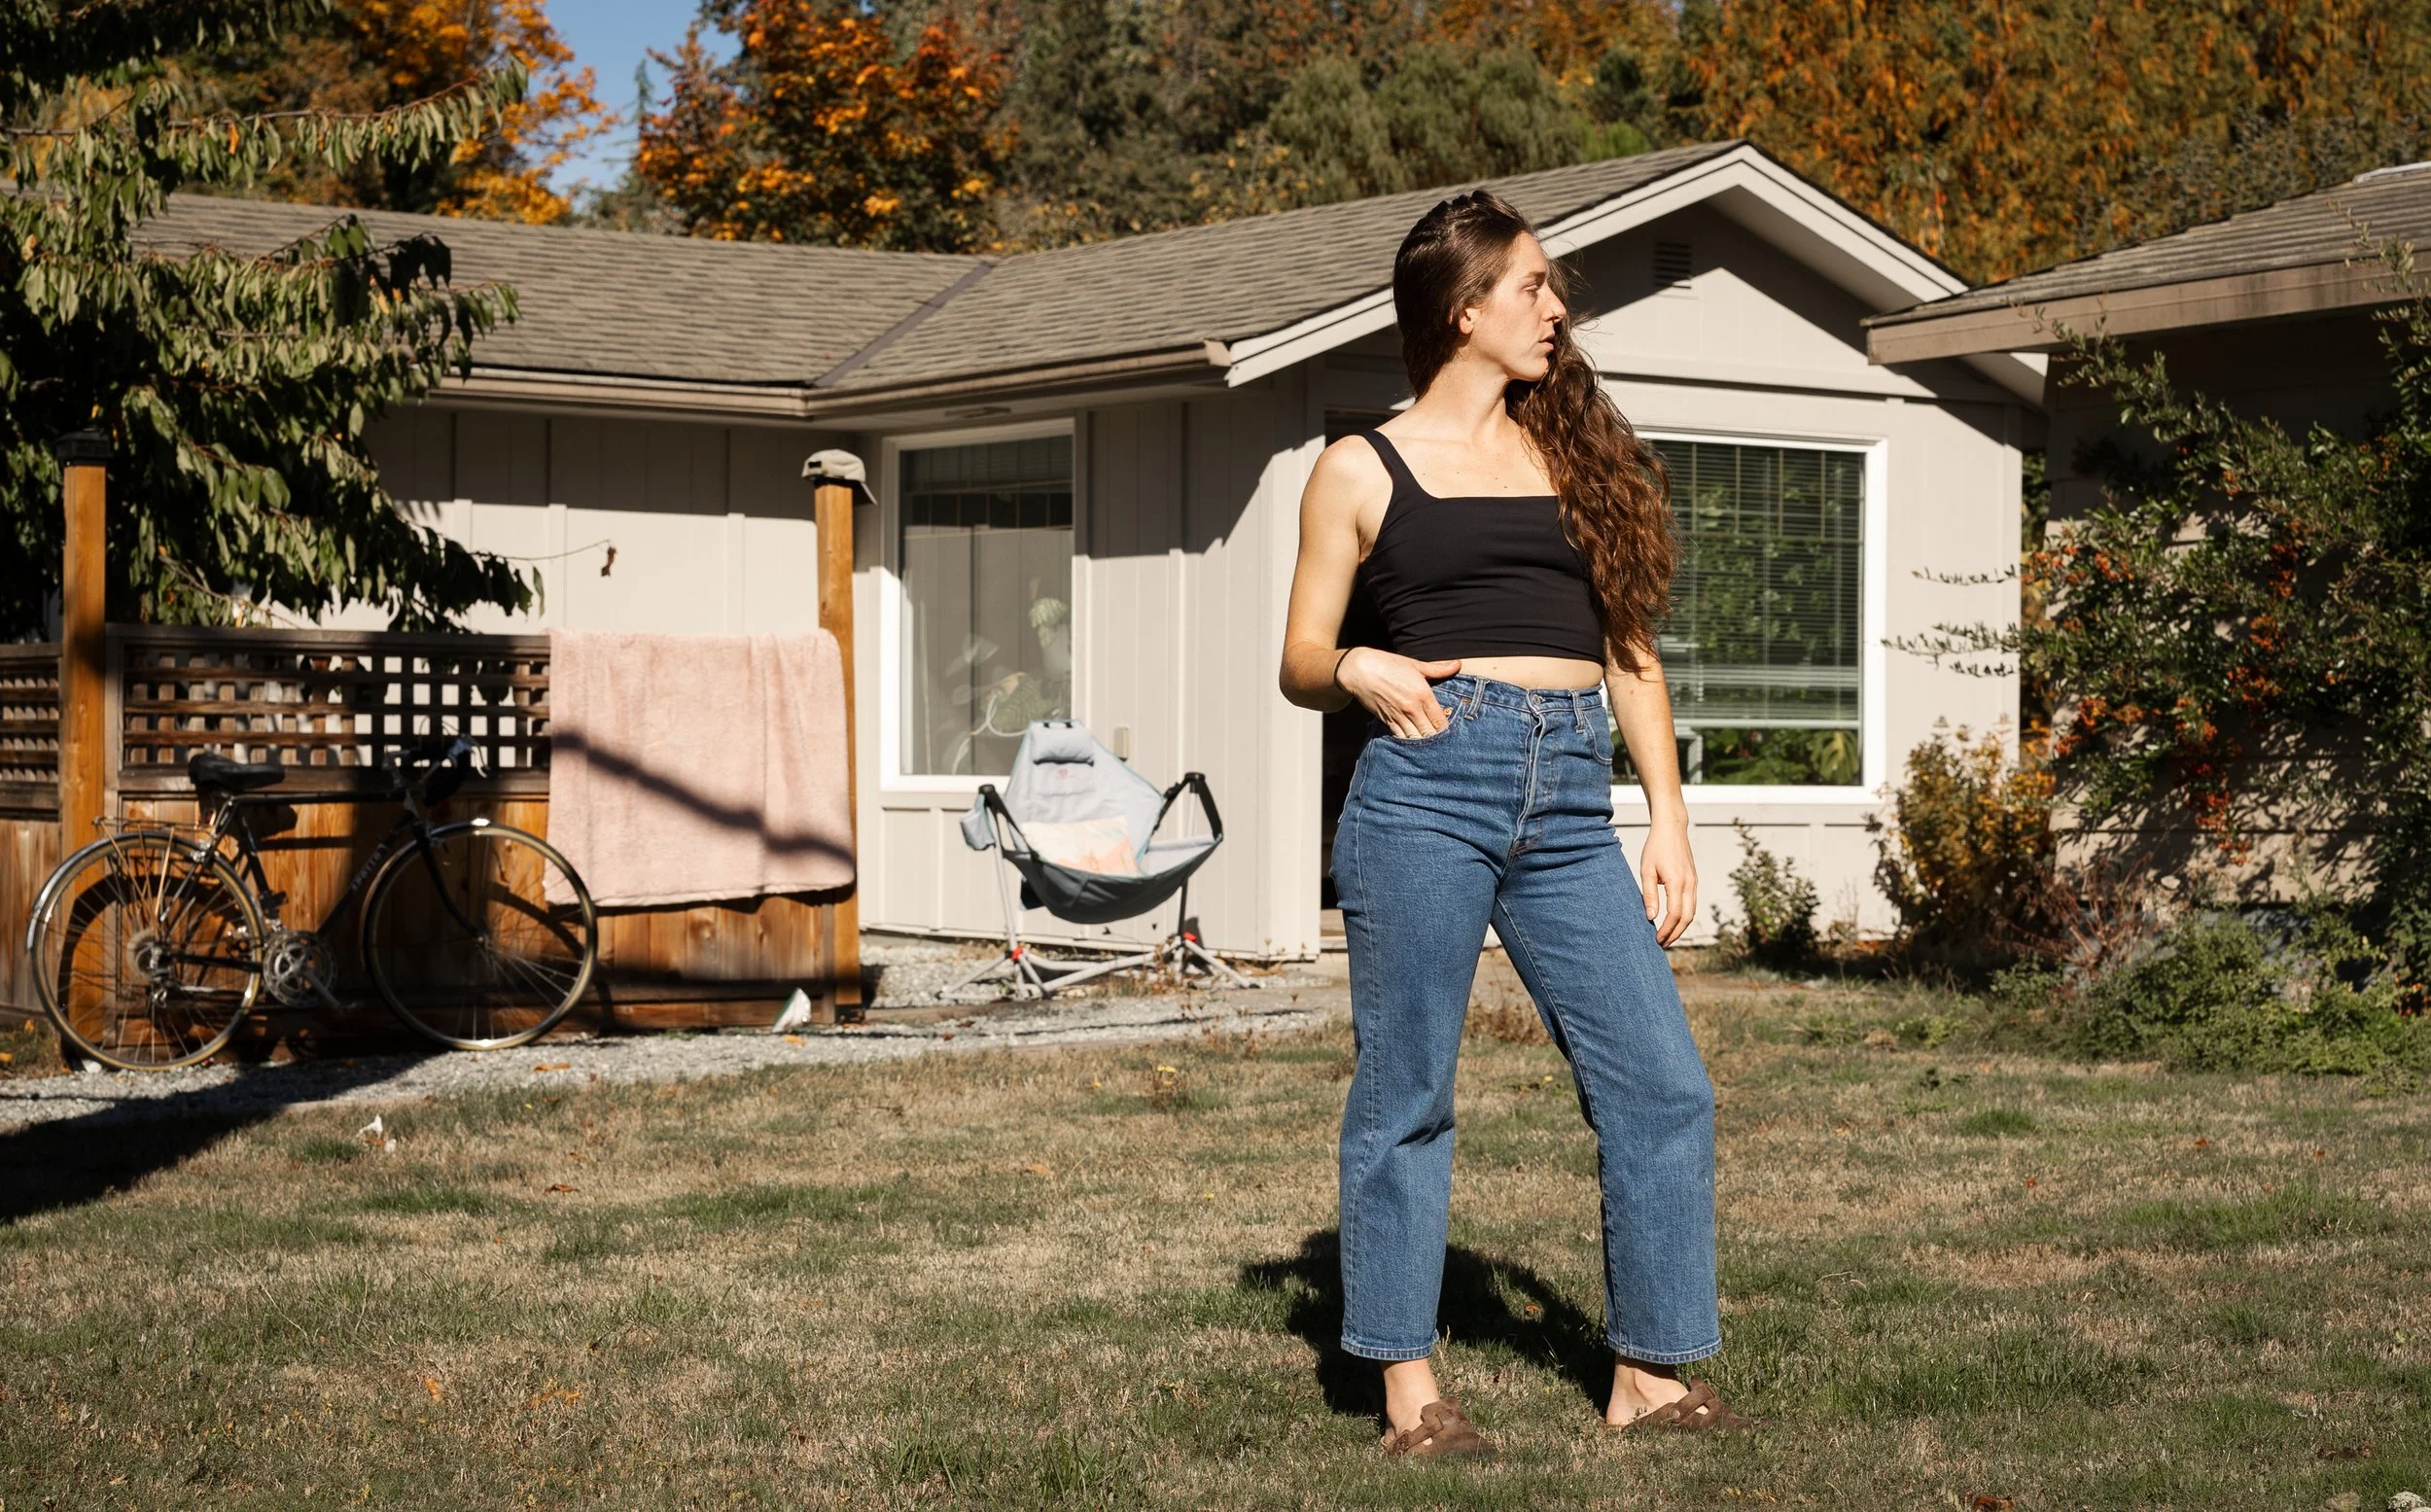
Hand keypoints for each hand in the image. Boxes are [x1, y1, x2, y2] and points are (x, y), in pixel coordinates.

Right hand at [1337, 648, 1461, 737]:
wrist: (1360, 670)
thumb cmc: (1388, 665)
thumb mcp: (1415, 665)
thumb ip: (1438, 669)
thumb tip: (1457, 665)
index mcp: (1423, 694)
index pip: (1440, 720)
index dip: (1447, 730)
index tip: (1450, 733)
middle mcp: (1412, 708)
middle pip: (1430, 733)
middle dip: (1437, 739)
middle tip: (1442, 743)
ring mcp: (1398, 716)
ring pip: (1416, 738)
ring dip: (1423, 743)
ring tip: (1429, 747)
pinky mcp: (1387, 721)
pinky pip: (1400, 737)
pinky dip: (1408, 742)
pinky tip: (1413, 743)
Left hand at [1639, 820, 1696, 945]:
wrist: (1672, 828)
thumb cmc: (1655, 847)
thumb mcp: (1646, 870)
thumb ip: (1649, 894)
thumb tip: (1651, 917)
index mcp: (1677, 881)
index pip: (1675, 914)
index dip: (1666, 929)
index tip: (1656, 939)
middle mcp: (1689, 884)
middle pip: (1687, 917)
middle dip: (1675, 933)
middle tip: (1662, 943)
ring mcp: (1694, 882)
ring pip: (1692, 912)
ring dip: (1681, 927)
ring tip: (1667, 936)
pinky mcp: (1693, 880)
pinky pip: (1692, 903)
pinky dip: (1684, 916)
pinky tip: (1674, 921)